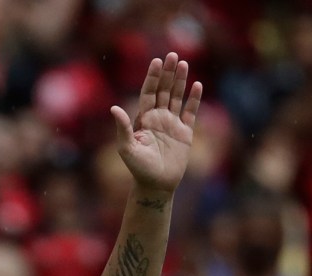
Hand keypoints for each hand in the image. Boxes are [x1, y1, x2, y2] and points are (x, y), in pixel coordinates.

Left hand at [111, 52, 202, 192]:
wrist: (156, 184)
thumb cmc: (138, 168)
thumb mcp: (126, 148)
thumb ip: (122, 128)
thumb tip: (114, 108)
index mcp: (143, 119)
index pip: (148, 93)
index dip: (152, 77)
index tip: (157, 61)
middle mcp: (157, 118)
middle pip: (163, 90)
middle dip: (168, 73)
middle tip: (173, 54)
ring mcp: (172, 124)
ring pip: (177, 97)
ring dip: (180, 81)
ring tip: (184, 63)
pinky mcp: (185, 133)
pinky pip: (190, 112)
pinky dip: (194, 99)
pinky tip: (197, 85)